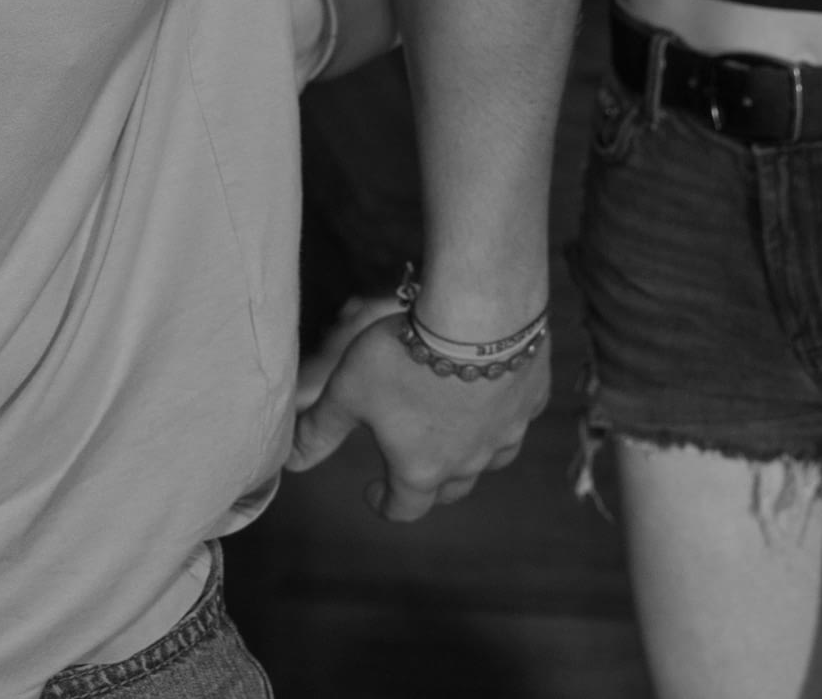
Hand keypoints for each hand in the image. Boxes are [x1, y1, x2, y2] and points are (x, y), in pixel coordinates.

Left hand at [286, 306, 545, 520]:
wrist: (478, 314)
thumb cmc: (405, 355)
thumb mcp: (348, 391)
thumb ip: (321, 430)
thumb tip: (289, 463)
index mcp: (421, 468)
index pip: (404, 508)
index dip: (384, 504)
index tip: (372, 491)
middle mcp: (468, 460)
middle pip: (451, 490)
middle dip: (428, 483)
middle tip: (411, 464)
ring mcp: (506, 431)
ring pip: (492, 459)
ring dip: (472, 455)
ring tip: (455, 434)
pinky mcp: (532, 398)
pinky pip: (518, 418)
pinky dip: (503, 414)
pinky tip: (493, 394)